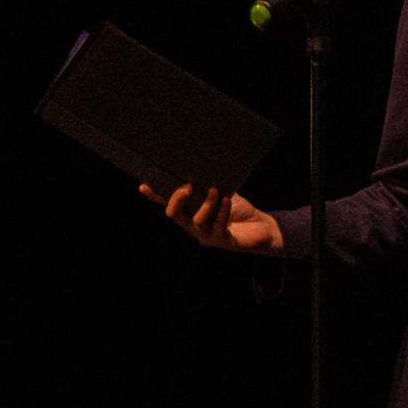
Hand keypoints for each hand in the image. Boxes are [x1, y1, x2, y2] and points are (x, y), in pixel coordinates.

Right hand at [141, 182, 283, 253]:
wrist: (263, 228)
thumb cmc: (240, 210)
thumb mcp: (223, 194)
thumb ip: (210, 186)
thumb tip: (200, 166)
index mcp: (191, 213)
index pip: (169, 204)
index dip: (155, 196)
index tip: (144, 185)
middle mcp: (194, 226)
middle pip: (174, 215)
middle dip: (177, 199)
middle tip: (187, 186)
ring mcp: (207, 236)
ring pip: (196, 221)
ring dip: (205, 204)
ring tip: (215, 191)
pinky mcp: (223, 241)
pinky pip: (218, 227)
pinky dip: (222, 212)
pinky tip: (227, 201)